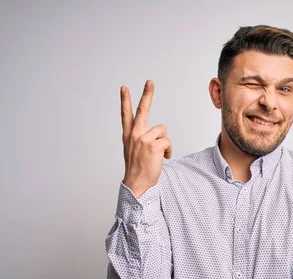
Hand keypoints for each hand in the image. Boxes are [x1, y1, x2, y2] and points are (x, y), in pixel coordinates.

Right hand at [121, 81, 171, 197]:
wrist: (137, 183)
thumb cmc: (138, 169)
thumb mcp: (135, 151)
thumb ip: (142, 139)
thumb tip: (158, 135)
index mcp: (129, 136)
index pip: (126, 115)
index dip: (125, 101)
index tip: (124, 88)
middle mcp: (134, 135)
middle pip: (142, 110)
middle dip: (147, 94)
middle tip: (150, 82)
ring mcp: (143, 139)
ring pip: (162, 130)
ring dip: (164, 142)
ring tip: (159, 154)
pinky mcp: (153, 145)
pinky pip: (167, 141)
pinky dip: (168, 150)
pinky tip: (163, 158)